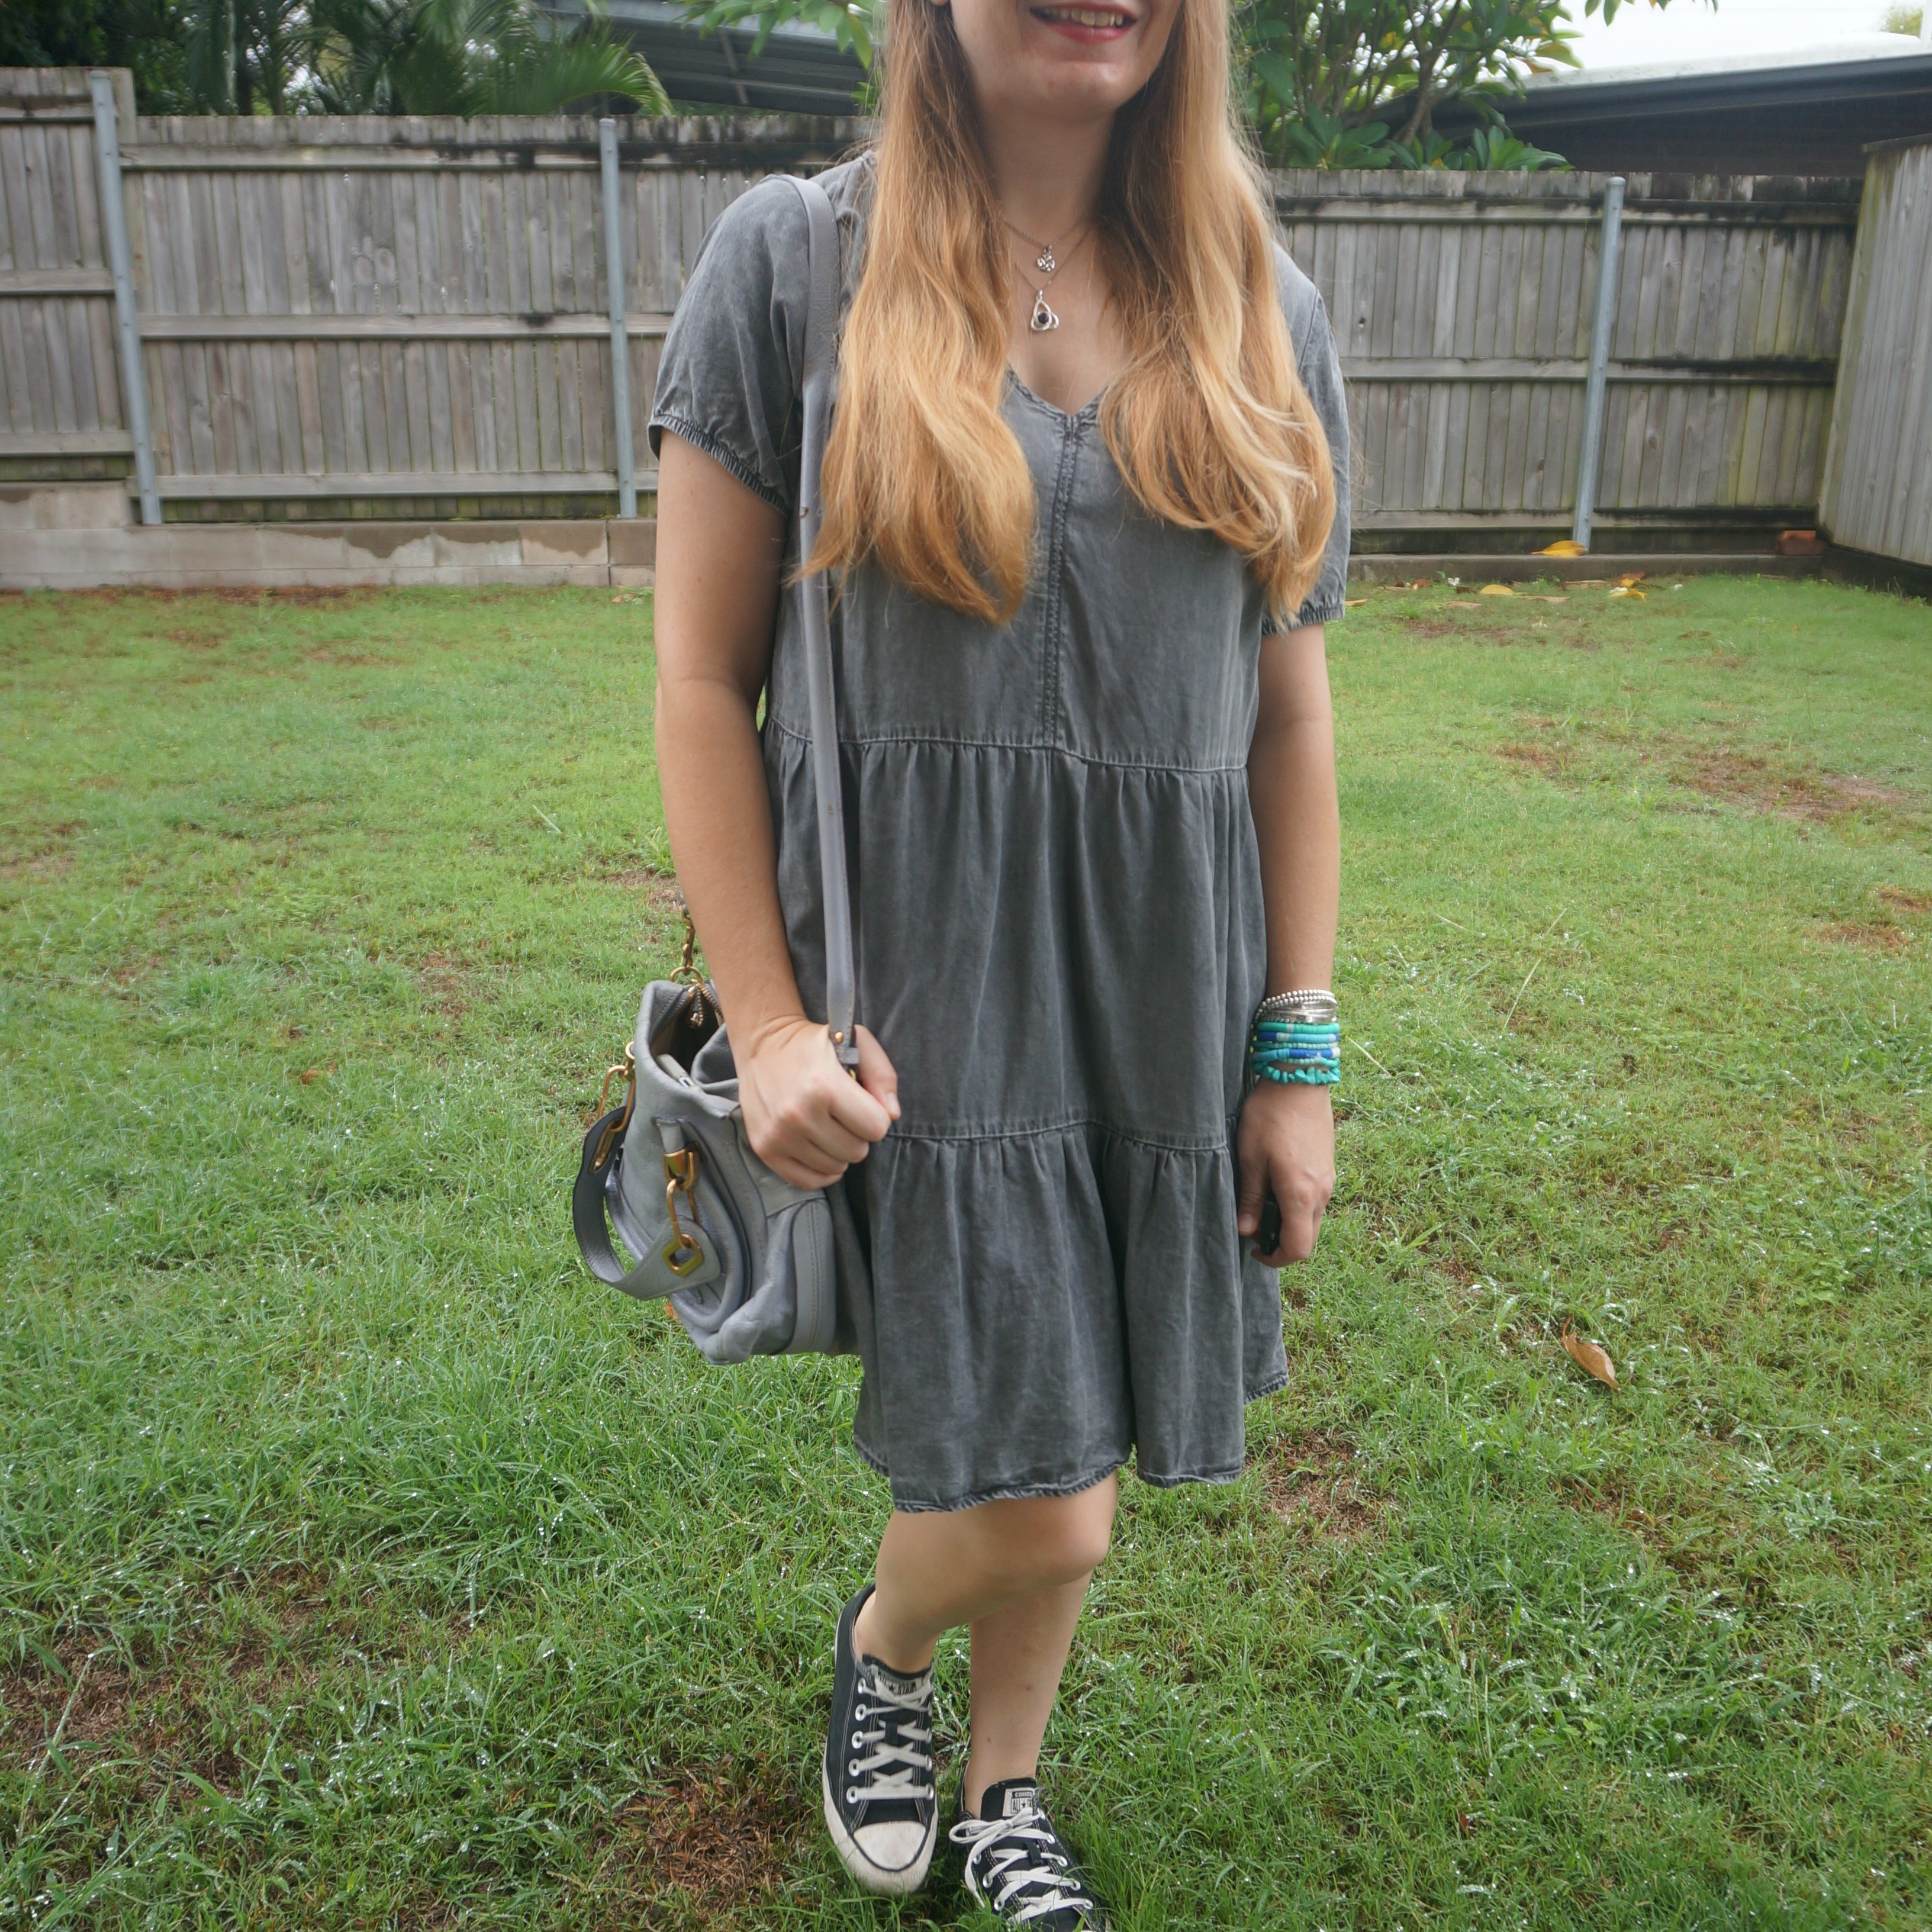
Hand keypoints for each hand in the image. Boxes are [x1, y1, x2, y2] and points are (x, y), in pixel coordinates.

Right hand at [737, 1016, 899, 1190]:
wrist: (763, 1044)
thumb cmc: (814, 1044)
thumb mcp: (858, 1043)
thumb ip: (883, 1075)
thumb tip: (892, 1114)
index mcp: (825, 1086)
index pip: (876, 1128)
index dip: (875, 1117)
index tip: (862, 1104)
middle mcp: (799, 1114)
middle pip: (856, 1151)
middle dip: (857, 1134)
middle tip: (843, 1115)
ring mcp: (779, 1135)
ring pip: (834, 1168)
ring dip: (838, 1151)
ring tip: (827, 1126)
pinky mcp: (765, 1149)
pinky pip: (807, 1181)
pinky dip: (820, 1171)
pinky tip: (820, 1149)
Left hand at [1235, 1080, 1334, 1265]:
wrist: (1299, 1079)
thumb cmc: (1270, 1116)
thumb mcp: (1251, 1158)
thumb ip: (1251, 1198)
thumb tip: (1246, 1231)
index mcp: (1302, 1195)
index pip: (1298, 1248)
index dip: (1276, 1258)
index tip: (1254, 1249)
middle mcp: (1322, 1192)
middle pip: (1308, 1238)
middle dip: (1282, 1243)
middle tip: (1255, 1227)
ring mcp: (1328, 1179)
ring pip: (1312, 1219)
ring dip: (1290, 1223)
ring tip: (1263, 1204)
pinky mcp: (1328, 1167)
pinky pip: (1316, 1199)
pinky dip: (1298, 1205)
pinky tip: (1277, 1185)